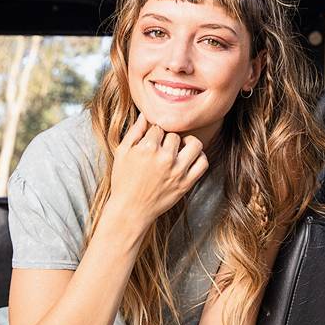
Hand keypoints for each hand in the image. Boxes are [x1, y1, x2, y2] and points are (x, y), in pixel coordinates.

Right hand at [109, 112, 208, 226]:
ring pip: (194, 144)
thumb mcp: (122, 153)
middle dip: (168, 139)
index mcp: (148, 148)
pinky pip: (203, 163)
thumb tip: (145, 114)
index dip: (154, 133)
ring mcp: (178, 171)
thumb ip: (134, 132)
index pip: (158, 127)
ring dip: (189, 143)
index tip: (152, 141)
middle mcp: (165, 158)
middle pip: (175, 135)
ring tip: (181, 148)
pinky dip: (200, 158)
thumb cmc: (123, 181)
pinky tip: (190, 159)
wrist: (130, 209)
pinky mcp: (186, 183)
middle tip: (162, 148)